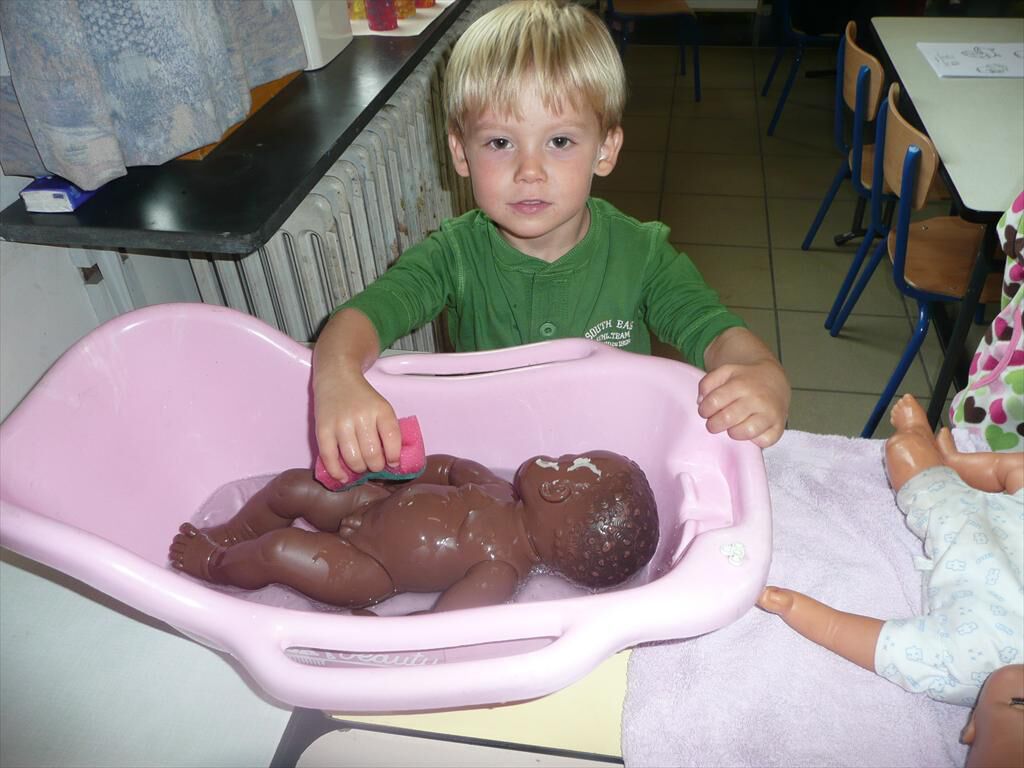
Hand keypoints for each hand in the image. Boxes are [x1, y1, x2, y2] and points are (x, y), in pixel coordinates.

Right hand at [314, 368, 401, 482]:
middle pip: (372, 454)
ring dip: (359, 469)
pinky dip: (337, 472)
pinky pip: (329, 458)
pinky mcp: (323, 429)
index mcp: (381, 410)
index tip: (392, 462)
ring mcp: (341, 423)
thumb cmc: (362, 398)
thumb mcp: (382, 407)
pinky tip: (343, 477)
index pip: (393, 440)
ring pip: (353, 459)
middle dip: (375, 466)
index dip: (394, 457)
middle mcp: (361, 416)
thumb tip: (392, 463)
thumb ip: (388, 431)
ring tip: (361, 466)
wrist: (336, 377)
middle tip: (374, 465)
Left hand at [697, 358, 789, 447]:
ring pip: (746, 431)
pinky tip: (749, 431)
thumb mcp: (725, 372)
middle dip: (714, 424)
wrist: (774, 379)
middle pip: (727, 418)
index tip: (705, 412)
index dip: (705, 410)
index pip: (715, 401)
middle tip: (714, 423)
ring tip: (731, 428)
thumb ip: (708, 383)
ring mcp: (770, 413)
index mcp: (741, 384)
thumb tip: (701, 402)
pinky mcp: (779, 427)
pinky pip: (764, 441)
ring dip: (733, 433)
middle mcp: (757, 399)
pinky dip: (754, 440)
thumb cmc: (745, 379)